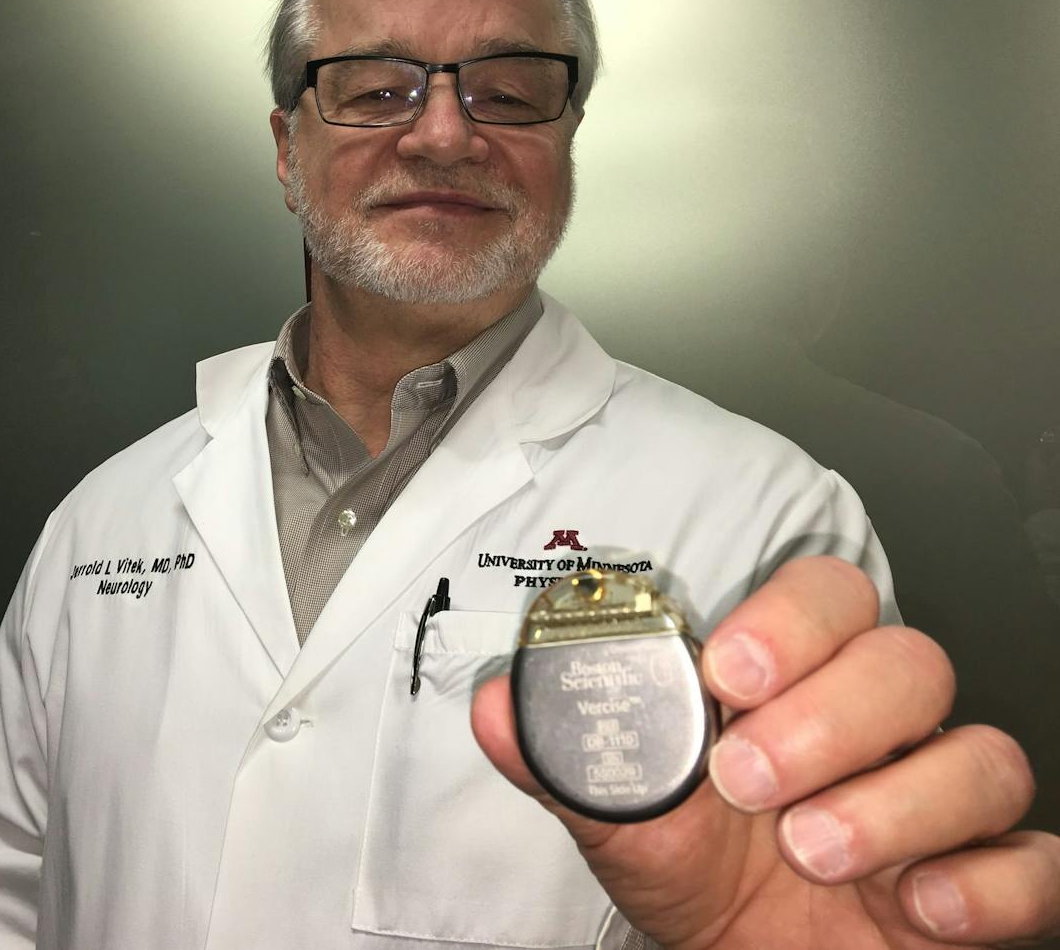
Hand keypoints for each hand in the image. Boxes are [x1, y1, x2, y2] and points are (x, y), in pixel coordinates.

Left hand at [471, 556, 1059, 948]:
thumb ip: (567, 755)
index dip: (794, 619)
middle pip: (910, 662)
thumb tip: (497, 704)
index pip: (830, 595)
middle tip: (750, 779)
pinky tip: (916, 907)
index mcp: (793, 688)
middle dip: (829, 718)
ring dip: (894, 804)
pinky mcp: (991, 884)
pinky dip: (990, 883)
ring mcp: (941, 805)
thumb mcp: (623, 818)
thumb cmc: (698, 874)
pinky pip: (1042, 863)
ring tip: (811, 850)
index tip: (728, 671)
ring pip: (982, 755)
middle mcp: (878, 731)